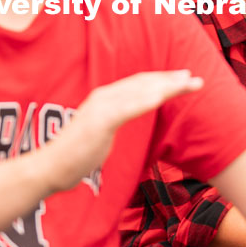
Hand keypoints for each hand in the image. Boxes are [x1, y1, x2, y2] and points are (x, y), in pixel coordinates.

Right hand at [47, 70, 202, 191]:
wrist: (51, 168)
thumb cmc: (76, 153)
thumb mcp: (101, 131)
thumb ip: (115, 118)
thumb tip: (129, 114)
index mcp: (105, 98)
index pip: (139, 84)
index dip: (162, 80)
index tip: (183, 79)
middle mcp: (104, 97)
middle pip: (143, 83)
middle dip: (170, 80)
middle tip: (194, 78)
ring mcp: (101, 108)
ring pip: (139, 92)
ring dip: (165, 87)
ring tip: (186, 84)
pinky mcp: (99, 122)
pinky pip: (126, 109)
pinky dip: (144, 101)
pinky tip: (161, 97)